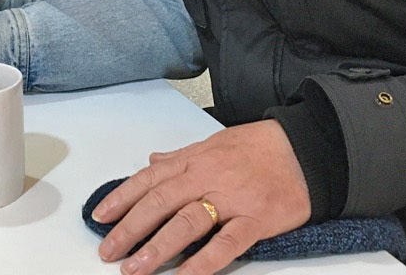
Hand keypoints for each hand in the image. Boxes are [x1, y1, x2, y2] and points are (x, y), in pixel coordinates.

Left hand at [94, 119, 311, 274]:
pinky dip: (203, 262)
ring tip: (135, 268)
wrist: (306, 149)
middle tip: (108, 251)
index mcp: (193, 160)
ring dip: (157, 248)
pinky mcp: (255, 221)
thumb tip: (152, 161)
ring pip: (185, 224)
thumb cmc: (258, 147)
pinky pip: (225, 244)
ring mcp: (230, 200)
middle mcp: (205, 178)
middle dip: (129, 229)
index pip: (147, 179)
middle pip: (158, 203)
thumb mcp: (212, 144)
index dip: (121, 198)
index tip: (99, 217)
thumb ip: (180, 157)